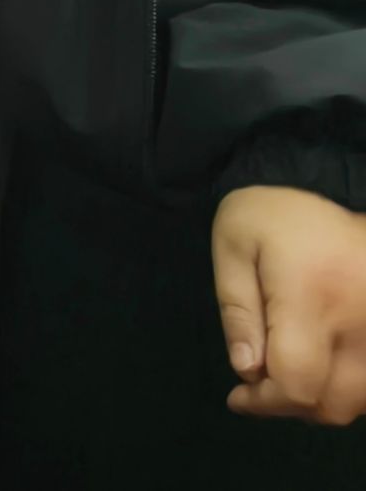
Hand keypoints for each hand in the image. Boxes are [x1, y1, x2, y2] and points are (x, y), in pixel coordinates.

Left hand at [213, 186, 365, 424]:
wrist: (328, 182)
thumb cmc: (272, 215)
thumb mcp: (234, 248)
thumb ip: (238, 311)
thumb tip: (248, 370)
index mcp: (312, 294)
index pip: (297, 379)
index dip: (266, 401)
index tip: (239, 395)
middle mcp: (361, 318)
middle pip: (333, 402)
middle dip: (289, 404)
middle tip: (260, 384)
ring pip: (362, 400)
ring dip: (323, 400)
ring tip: (290, 373)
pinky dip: (352, 387)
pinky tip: (325, 366)